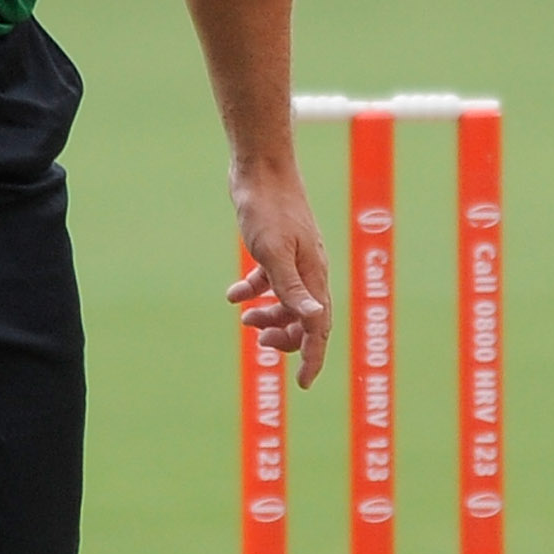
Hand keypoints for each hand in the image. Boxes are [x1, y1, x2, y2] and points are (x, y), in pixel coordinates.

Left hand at [226, 161, 332, 386]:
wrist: (260, 169)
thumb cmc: (268, 210)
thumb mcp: (274, 254)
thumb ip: (292, 289)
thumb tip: (314, 321)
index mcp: (315, 276)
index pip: (319, 327)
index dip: (313, 357)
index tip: (303, 384)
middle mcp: (310, 270)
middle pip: (306, 319)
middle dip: (286, 338)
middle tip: (261, 344)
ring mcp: (294, 258)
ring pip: (288, 301)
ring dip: (269, 316)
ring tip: (245, 320)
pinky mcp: (277, 246)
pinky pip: (270, 280)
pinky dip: (254, 291)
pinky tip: (234, 295)